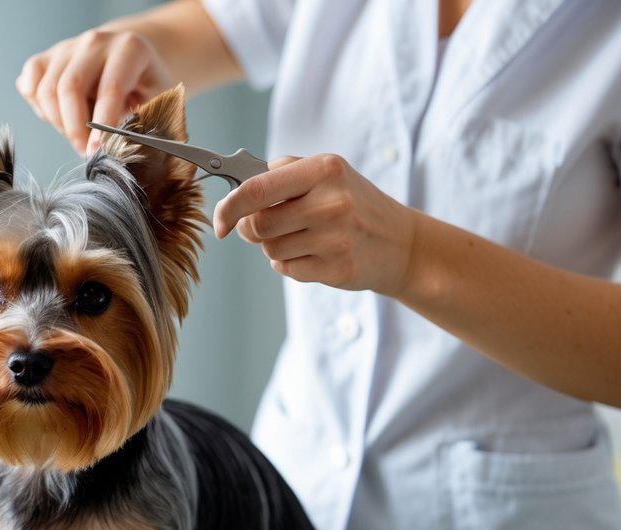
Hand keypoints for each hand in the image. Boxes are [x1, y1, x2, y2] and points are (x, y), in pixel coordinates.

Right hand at [16, 28, 173, 155]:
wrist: (129, 59)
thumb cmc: (144, 85)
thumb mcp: (157, 101)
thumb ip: (143, 120)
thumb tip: (120, 148)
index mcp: (128, 48)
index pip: (110, 89)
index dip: (102, 126)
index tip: (97, 152)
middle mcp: (94, 42)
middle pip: (69, 87)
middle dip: (73, 129)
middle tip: (85, 151)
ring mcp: (66, 47)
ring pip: (45, 90)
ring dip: (57, 123)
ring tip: (77, 134)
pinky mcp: (46, 57)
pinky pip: (28, 85)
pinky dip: (38, 108)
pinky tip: (57, 117)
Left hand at [213, 154, 418, 295]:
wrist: (400, 242)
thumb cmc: (353, 204)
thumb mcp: (326, 172)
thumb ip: (281, 173)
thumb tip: (235, 187)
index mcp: (324, 169)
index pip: (256, 189)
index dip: (228, 207)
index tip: (221, 221)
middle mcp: (332, 202)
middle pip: (258, 225)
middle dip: (254, 229)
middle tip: (271, 225)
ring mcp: (336, 239)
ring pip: (270, 250)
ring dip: (275, 247)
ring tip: (304, 237)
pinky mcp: (337, 269)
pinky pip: (286, 269)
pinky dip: (291, 264)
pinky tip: (316, 254)